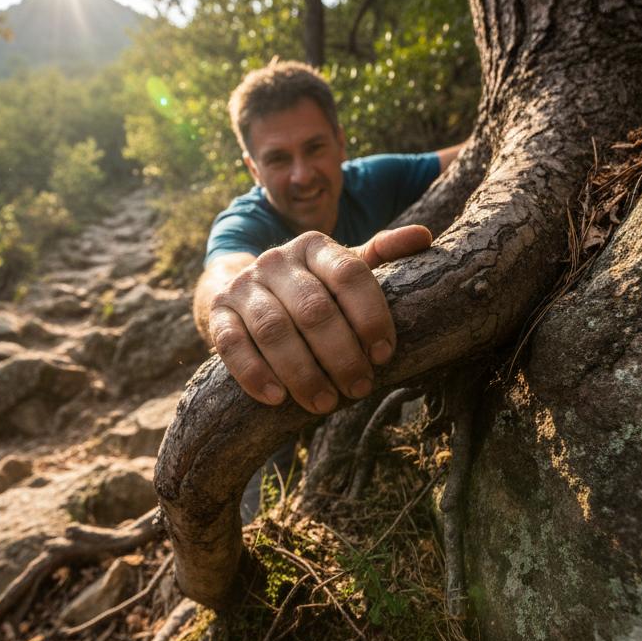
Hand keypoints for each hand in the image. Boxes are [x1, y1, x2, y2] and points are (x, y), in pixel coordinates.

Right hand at [206, 225, 432, 412]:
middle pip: (313, 309)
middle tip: (359, 388)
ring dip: (302, 373)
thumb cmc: (311, 287)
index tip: (384, 355)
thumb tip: (424, 237)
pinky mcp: (217, 313)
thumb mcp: (344, 269)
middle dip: (341, 355)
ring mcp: (243, 285)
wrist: (243, 289)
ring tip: (325, 403)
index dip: (370, 316)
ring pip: (273, 330)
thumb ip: (382, 255)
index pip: (350, 274)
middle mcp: (276, 259)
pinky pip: (232, 345)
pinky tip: (278, 398)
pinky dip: (255, 374)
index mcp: (315, 246)